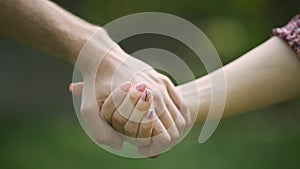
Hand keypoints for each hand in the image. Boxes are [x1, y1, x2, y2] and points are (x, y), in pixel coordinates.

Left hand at [71, 28, 190, 151]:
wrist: (103, 57)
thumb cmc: (95, 83)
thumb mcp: (89, 110)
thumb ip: (102, 132)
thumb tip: (121, 146)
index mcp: (142, 103)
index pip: (163, 138)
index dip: (154, 149)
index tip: (140, 149)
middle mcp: (157, 93)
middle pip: (174, 129)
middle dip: (163, 141)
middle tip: (146, 143)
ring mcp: (162, 85)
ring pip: (180, 118)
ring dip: (170, 130)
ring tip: (154, 133)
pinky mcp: (163, 80)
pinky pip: (180, 103)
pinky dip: (177, 116)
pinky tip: (162, 120)